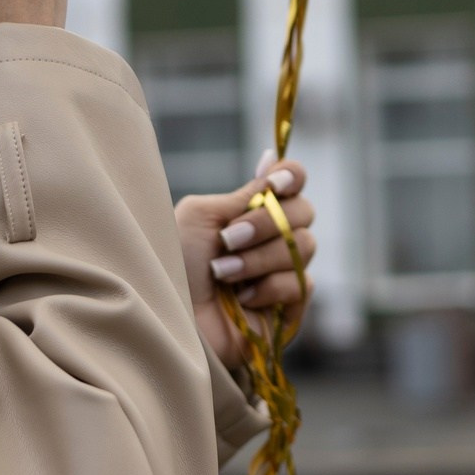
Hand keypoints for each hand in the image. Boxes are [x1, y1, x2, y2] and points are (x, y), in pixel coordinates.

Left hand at [176, 152, 316, 370]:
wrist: (169, 316)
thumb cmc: (173, 263)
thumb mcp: (202, 215)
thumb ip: (245, 193)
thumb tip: (272, 158)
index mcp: (250, 211)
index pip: (293, 181)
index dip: (292, 177)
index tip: (275, 184)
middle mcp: (271, 238)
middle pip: (304, 211)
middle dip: (265, 223)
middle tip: (228, 239)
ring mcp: (282, 272)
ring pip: (305, 247)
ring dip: (259, 258)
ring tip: (222, 273)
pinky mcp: (288, 308)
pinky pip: (301, 283)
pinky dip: (268, 287)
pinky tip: (241, 298)